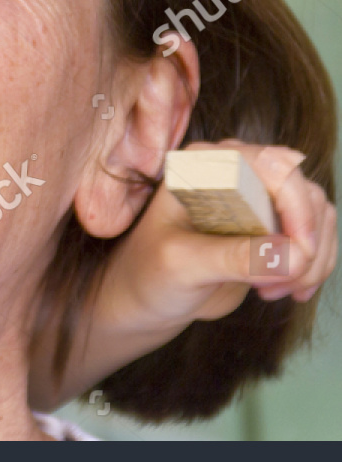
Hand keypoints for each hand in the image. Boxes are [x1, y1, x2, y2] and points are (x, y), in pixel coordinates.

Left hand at [103, 141, 336, 334]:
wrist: (143, 298)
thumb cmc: (147, 273)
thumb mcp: (181, 265)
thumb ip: (232, 258)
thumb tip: (293, 256)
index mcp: (203, 164)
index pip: (272, 164)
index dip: (296, 206)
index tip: (299, 254)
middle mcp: (235, 171)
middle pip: (303, 190)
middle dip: (307, 242)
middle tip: (283, 283)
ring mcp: (256, 198)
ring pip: (318, 214)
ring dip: (311, 259)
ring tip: (274, 292)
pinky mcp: (271, 226)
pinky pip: (315, 236)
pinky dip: (313, 266)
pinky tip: (288, 291)